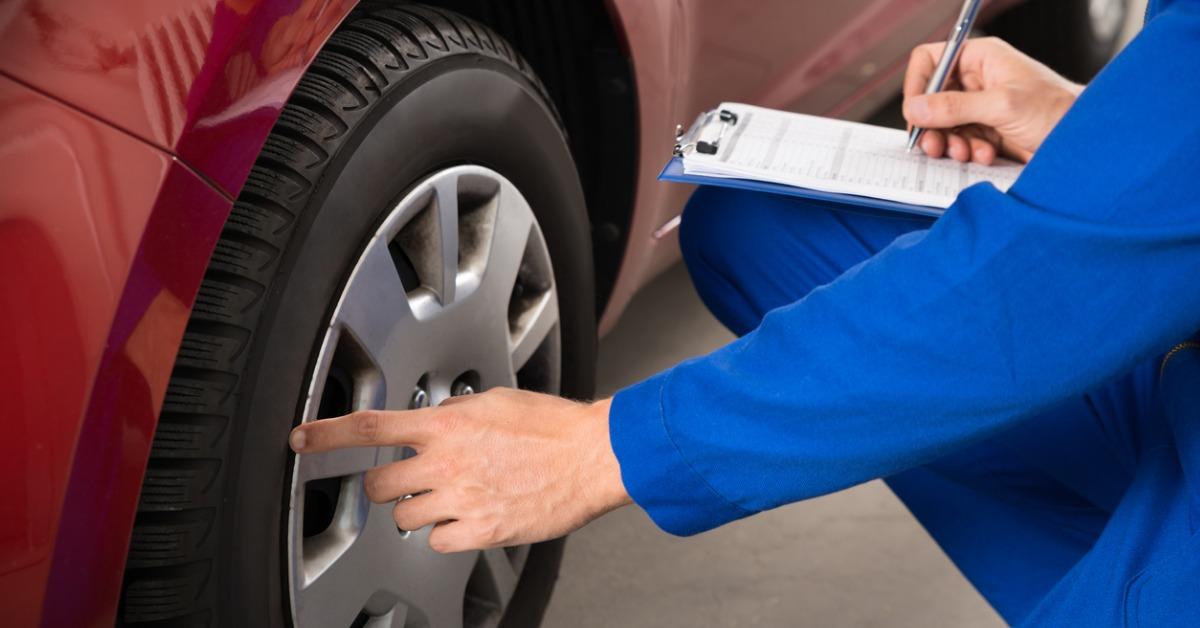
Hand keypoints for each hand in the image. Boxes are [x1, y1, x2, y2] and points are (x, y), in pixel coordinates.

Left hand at [288, 389, 629, 552]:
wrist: (592, 456)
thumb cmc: (553, 426)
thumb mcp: (494, 401)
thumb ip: (454, 413)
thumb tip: (435, 420)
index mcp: (447, 425)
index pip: (369, 428)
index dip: (326, 436)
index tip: (302, 441)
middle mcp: (447, 463)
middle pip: (379, 486)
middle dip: (386, 485)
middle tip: (408, 481)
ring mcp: (461, 500)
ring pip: (406, 516)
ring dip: (418, 508)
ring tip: (452, 496)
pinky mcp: (480, 531)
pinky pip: (437, 541)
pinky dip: (447, 532)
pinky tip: (470, 515)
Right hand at [903, 37, 1082, 164]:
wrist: (1083, 141)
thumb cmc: (1057, 111)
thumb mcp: (1002, 106)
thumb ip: (955, 107)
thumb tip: (917, 109)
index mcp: (981, 59)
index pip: (931, 61)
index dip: (918, 85)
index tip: (915, 112)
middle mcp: (977, 81)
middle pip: (932, 99)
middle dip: (932, 125)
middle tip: (933, 144)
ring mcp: (980, 107)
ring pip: (943, 124)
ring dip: (949, 143)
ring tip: (963, 153)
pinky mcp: (986, 131)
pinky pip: (960, 141)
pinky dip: (967, 152)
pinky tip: (984, 155)